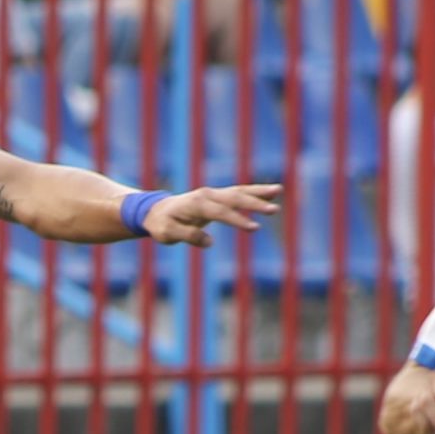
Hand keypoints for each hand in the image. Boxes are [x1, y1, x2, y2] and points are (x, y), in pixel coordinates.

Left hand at [140, 183, 282, 247]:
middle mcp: (207, 195)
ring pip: (239, 191)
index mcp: (196, 204)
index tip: (254, 228)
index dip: (237, 220)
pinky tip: (271, 192)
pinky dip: (255, 192)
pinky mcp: (218, 197)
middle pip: (234, 198)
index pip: (221, 212)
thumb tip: (209, 242)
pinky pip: (239, 193)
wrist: (156, 211)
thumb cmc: (161, 225)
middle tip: (274, 210)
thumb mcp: (167, 234)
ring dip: (259, 192)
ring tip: (279, 191)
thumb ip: (187, 236)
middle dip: (255, 203)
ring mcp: (213, 194)